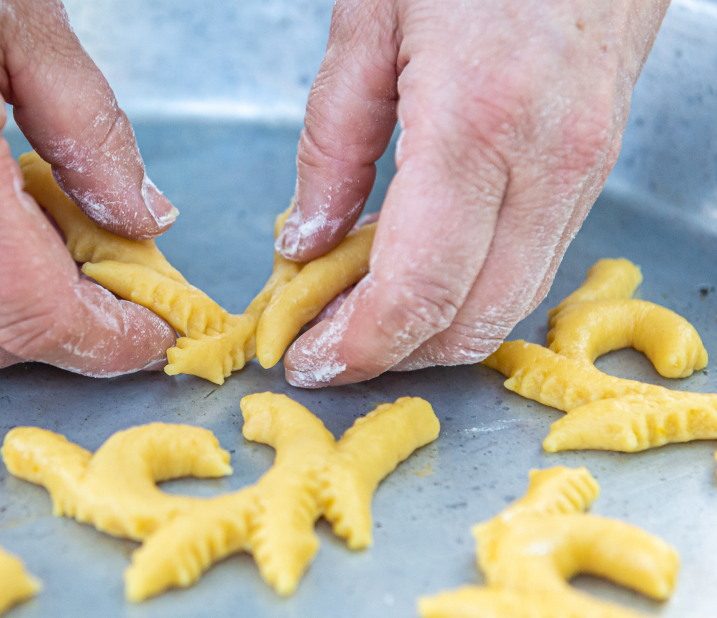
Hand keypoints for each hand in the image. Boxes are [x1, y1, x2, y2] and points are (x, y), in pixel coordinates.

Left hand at [278, 0, 669, 386]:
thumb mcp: (368, 24)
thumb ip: (332, 143)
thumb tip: (305, 241)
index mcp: (475, 121)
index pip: (417, 286)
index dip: (358, 344)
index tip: (308, 361)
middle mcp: (545, 162)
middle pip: (470, 318)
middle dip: (391, 355)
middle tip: (325, 349)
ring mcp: (583, 171)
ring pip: (508, 305)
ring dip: (430, 332)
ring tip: (360, 317)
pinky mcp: (595, 170)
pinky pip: (531, 265)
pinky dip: (469, 292)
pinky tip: (416, 274)